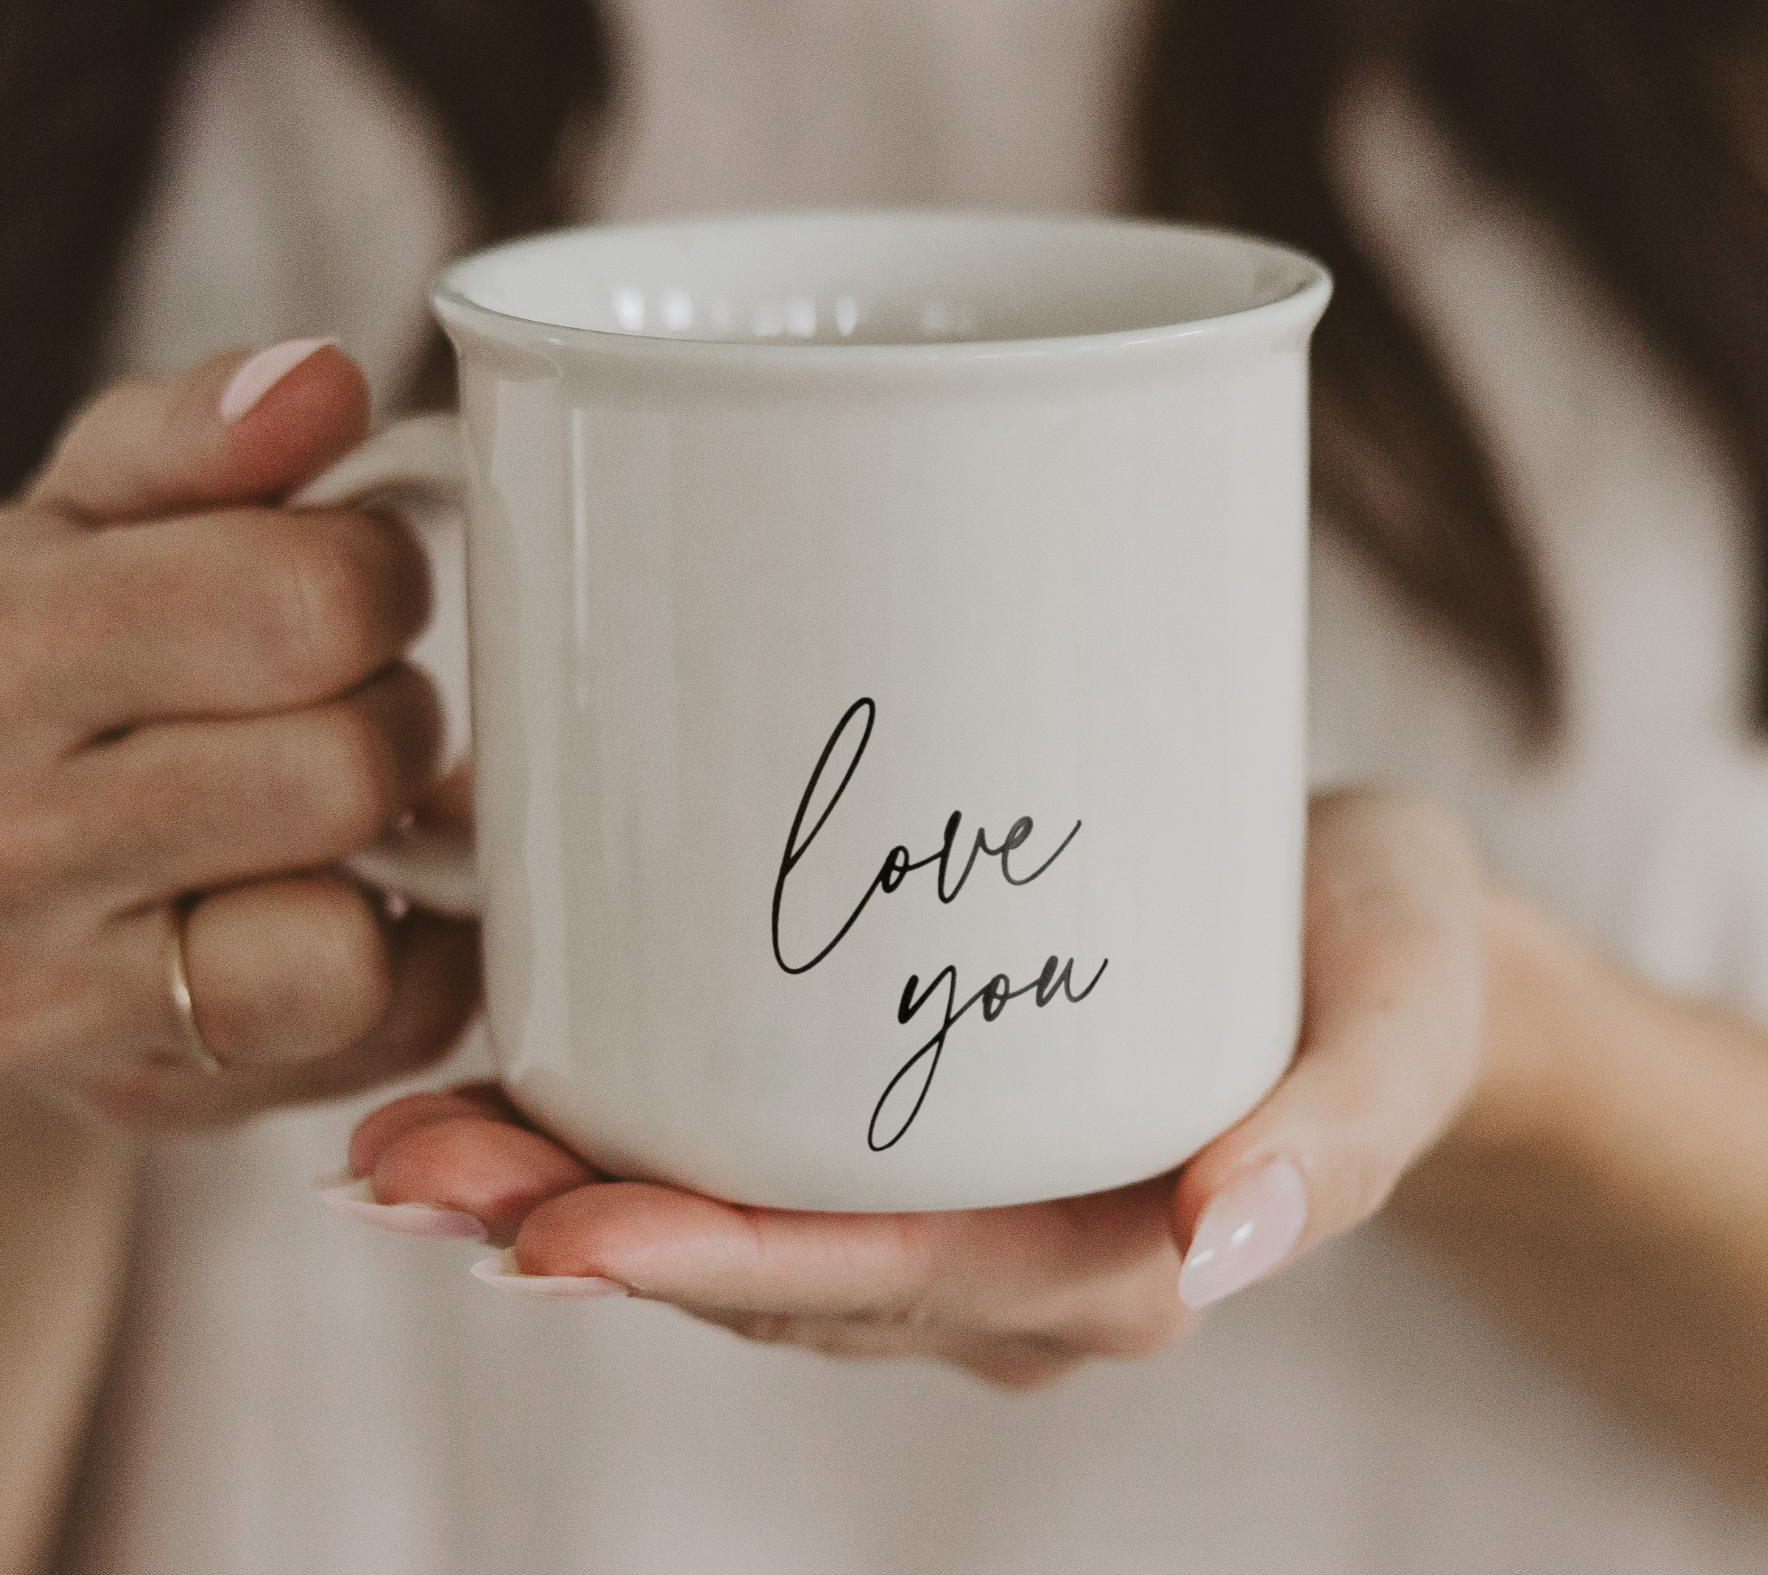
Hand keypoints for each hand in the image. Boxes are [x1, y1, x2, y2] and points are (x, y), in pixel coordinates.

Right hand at [0, 345, 478, 1124]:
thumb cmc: (46, 663)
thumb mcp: (83, 518)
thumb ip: (193, 434)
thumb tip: (322, 380)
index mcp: (3, 653)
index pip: (300, 602)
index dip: (375, 575)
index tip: (350, 581)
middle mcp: (7, 844)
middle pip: (344, 766)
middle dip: (383, 709)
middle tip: (338, 696)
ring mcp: (68, 1005)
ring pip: (341, 945)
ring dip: (382, 851)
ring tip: (332, 801)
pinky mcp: (162, 1096)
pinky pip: (378, 1033)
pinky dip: (410, 960)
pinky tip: (350, 896)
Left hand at [342, 789, 1484, 1385]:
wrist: (1368, 934)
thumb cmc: (1387, 966)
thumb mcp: (1401, 1020)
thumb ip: (1338, 1129)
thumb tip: (1226, 1238)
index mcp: (1115, 1262)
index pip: (892, 1284)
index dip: (722, 1268)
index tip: (559, 1233)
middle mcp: (1008, 1262)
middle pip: (776, 1273)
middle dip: (584, 1230)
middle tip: (407, 1166)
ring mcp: (954, 1206)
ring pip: (740, 1231)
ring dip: (568, 1192)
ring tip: (403, 1139)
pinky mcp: (917, 1125)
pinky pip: (759, 1162)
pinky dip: (630, 1135)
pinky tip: (518, 1079)